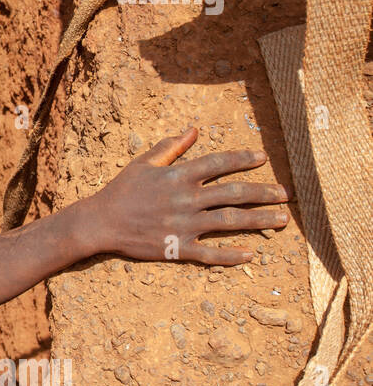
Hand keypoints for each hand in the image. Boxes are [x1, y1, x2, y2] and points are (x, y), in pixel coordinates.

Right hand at [85, 128, 289, 264]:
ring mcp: (184, 224)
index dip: (243, 159)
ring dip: (259, 220)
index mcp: (179, 176)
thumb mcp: (144, 163)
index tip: (263, 158)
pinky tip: (251, 255)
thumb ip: (171, 147)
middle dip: (263, 192)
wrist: (100, 223)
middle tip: (285, 194)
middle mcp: (186, 199)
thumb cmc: (121, 191)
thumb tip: (193, 130)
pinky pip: (210, 253)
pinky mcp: (177, 247)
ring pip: (230, 221)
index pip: (219, 163)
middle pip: (234, 193)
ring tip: (281, 220)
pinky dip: (231, 255)